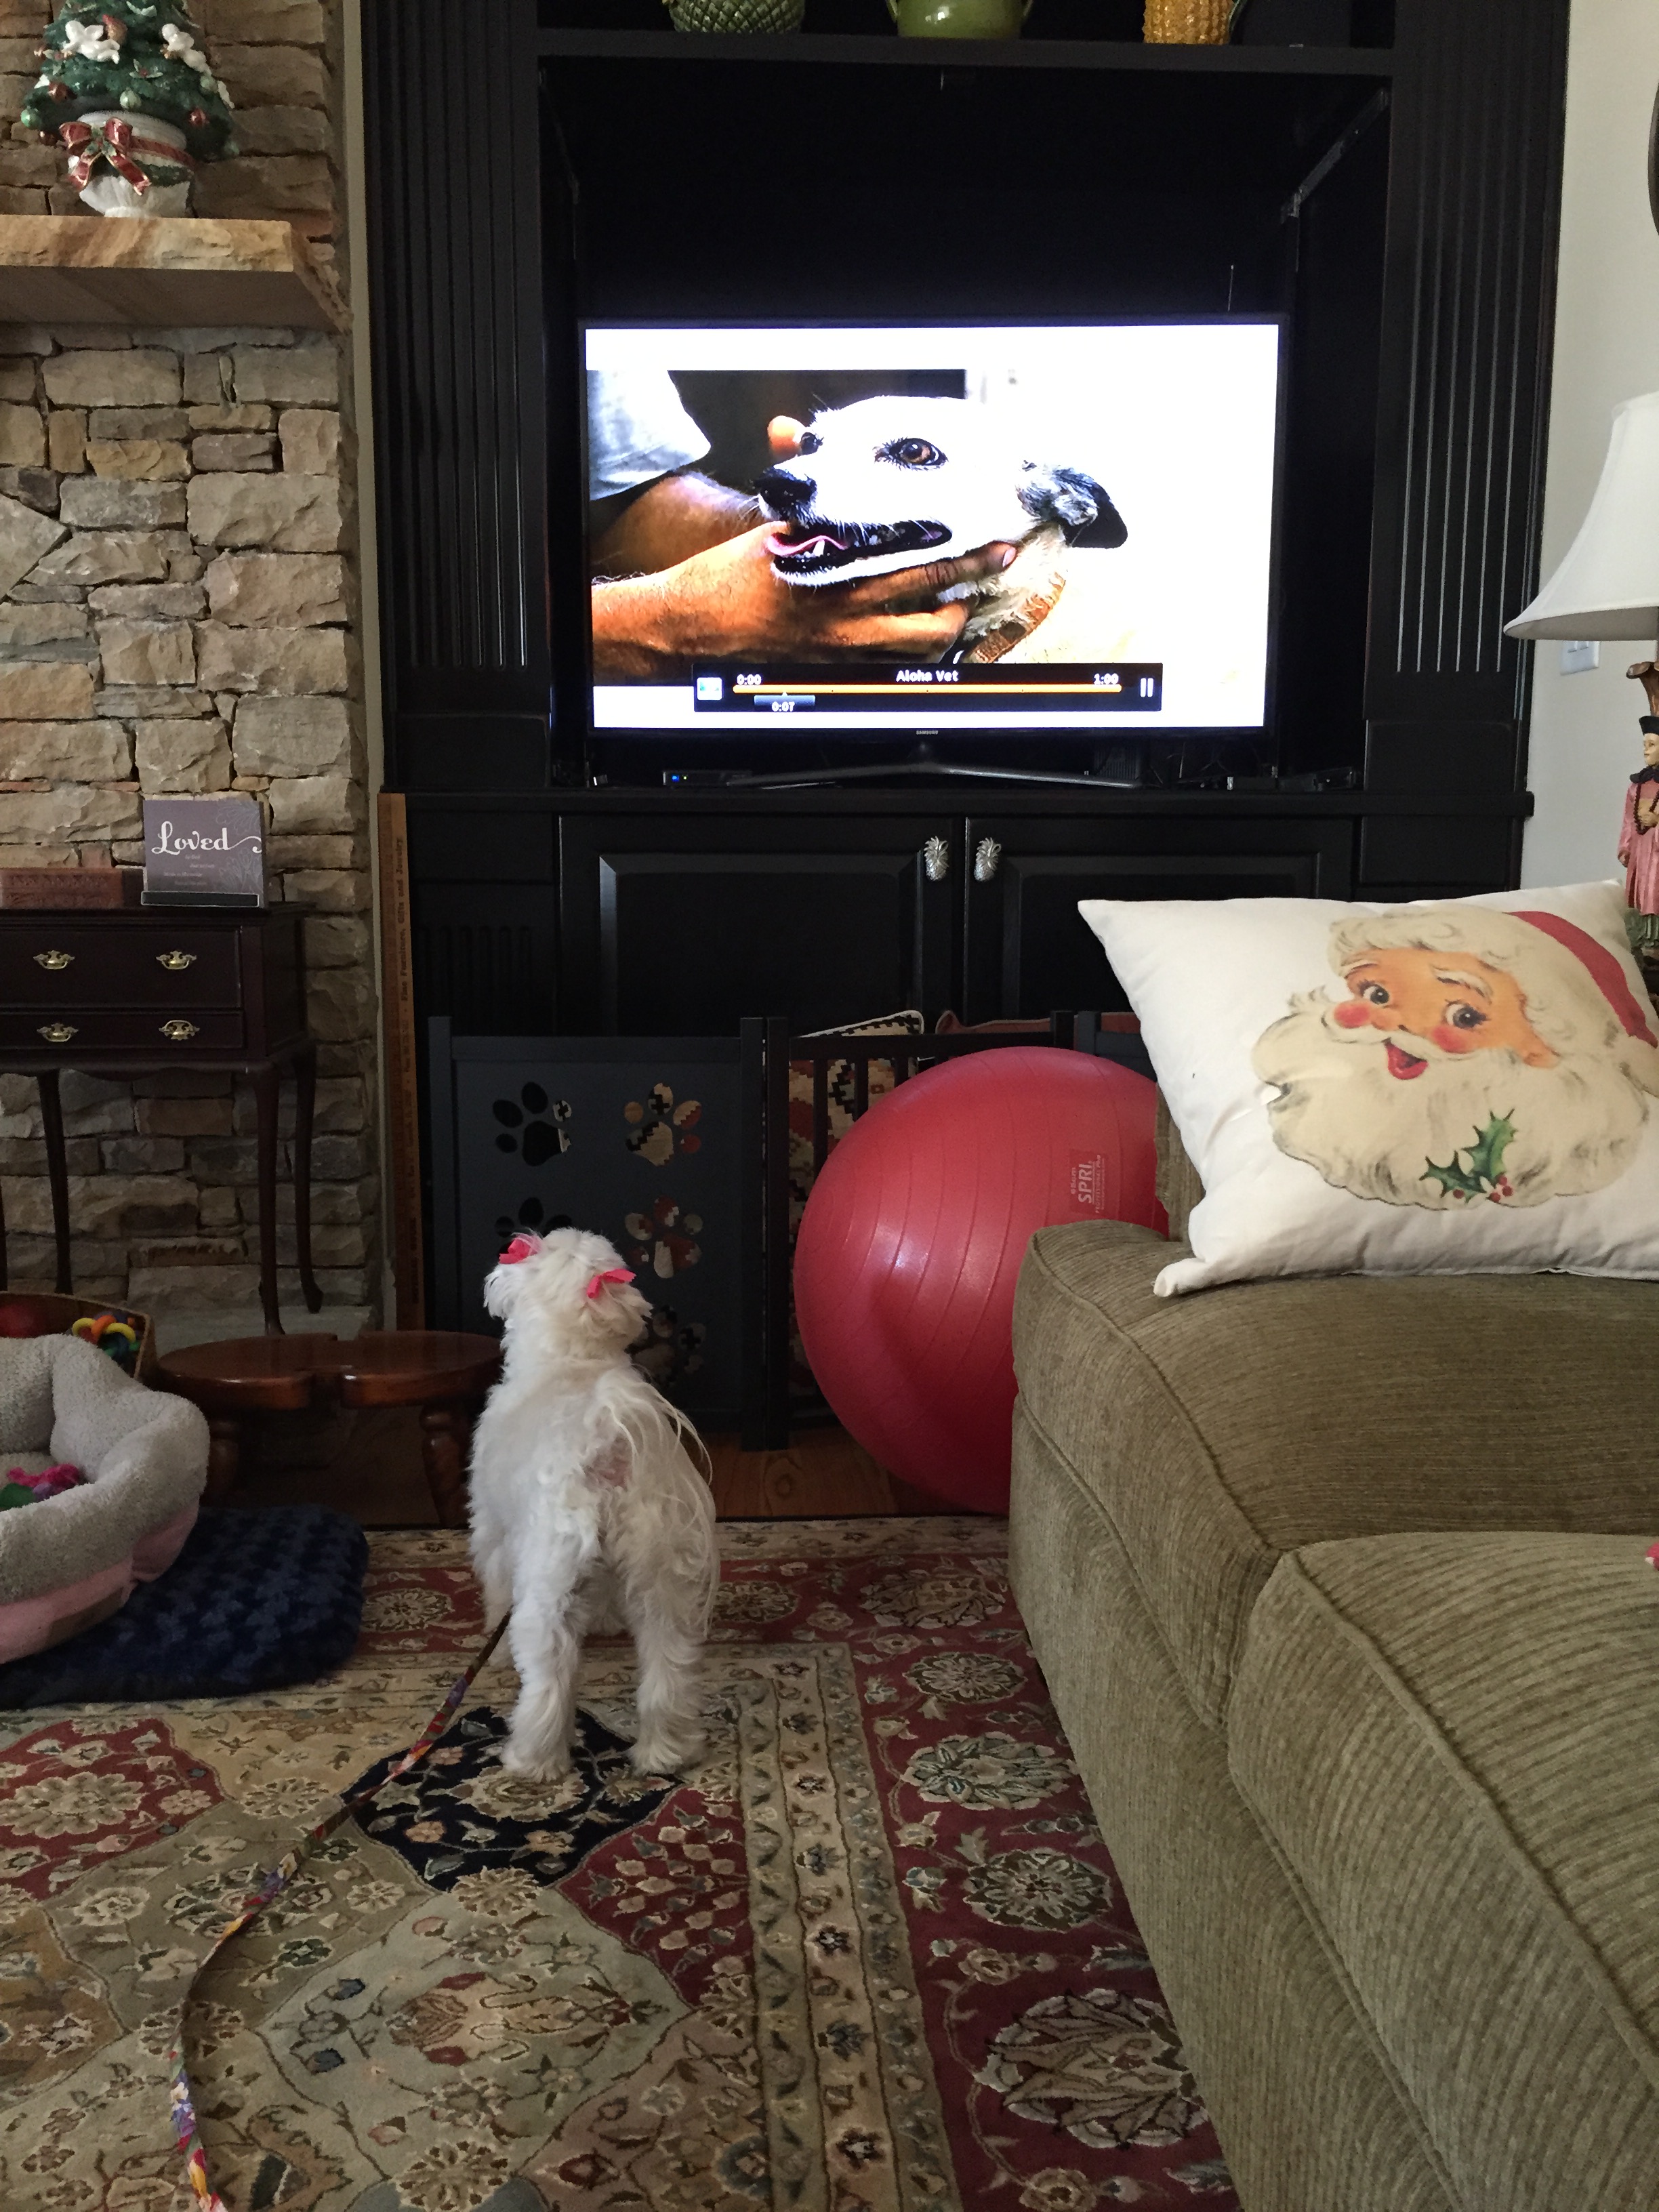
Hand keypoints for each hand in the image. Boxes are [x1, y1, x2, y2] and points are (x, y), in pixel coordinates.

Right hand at [592, 524, 1017, 677]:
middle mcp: (848, 615)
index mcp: (838, 572)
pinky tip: (915, 634)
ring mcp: (845, 648)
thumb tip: (788, 432)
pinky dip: (909, 649)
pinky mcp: (835, 668)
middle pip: (932, 613)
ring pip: (916, 648)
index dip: (962, 557)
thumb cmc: (728, 575)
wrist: (694, 626)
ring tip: (954, 607)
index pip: (917, 563)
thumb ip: (800, 491)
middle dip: (969, 590)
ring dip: (944, 626)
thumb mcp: (770, 526)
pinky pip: (889, 664)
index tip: (991, 543)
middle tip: (992, 568)